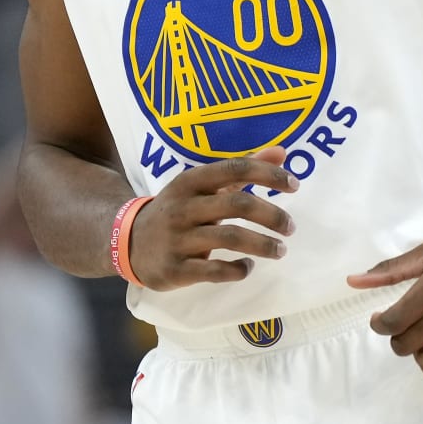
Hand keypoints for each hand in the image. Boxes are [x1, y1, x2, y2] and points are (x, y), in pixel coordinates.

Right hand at [129, 148, 296, 289]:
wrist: (127, 242)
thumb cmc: (178, 210)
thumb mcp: (202, 186)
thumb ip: (241, 170)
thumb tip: (282, 153)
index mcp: (190, 181)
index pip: (235, 169)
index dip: (268, 175)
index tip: (294, 185)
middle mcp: (183, 207)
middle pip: (236, 204)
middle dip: (271, 215)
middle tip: (291, 227)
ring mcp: (178, 239)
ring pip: (229, 238)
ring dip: (262, 244)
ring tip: (280, 250)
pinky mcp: (176, 269)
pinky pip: (214, 270)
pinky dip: (238, 269)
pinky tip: (249, 266)